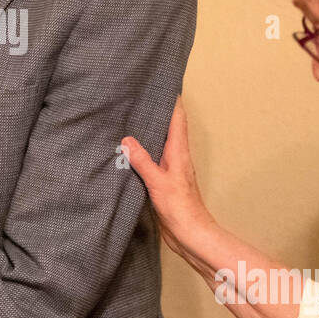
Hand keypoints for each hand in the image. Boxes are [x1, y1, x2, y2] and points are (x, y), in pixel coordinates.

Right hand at [122, 96, 213, 261]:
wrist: (191, 235)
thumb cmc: (180, 209)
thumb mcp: (158, 182)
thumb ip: (142, 161)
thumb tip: (127, 139)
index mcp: (179, 152)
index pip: (177, 119)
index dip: (173, 100)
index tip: (164, 82)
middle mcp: (177, 157)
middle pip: (170, 127)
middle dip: (159, 110)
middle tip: (142, 94)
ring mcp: (171, 169)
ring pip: (161, 142)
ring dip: (152, 129)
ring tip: (134, 115)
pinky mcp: (165, 181)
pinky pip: (154, 158)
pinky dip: (145, 148)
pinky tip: (132, 149)